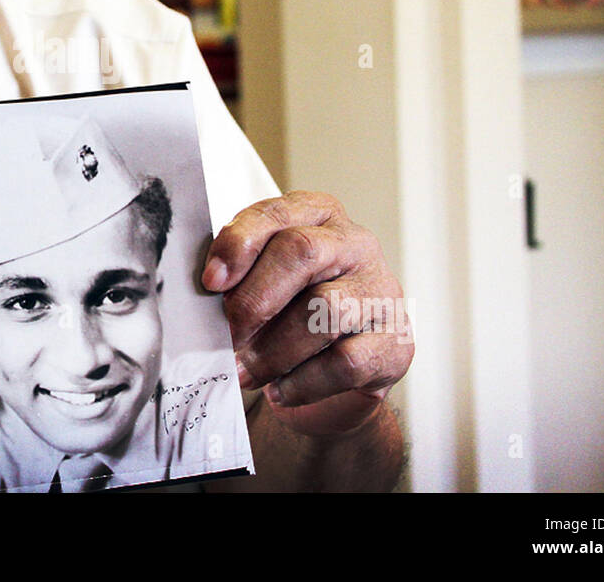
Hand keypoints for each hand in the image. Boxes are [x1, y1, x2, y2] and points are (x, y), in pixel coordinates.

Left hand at [202, 192, 412, 437]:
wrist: (335, 380)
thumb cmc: (290, 315)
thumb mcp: (263, 284)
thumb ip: (239, 276)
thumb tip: (208, 291)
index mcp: (318, 216)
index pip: (277, 214)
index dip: (240, 243)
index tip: (211, 281)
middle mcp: (355, 245)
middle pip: (301, 252)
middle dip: (254, 299)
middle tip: (227, 335)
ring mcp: (381, 292)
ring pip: (325, 310)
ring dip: (274, 349)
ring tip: (246, 372)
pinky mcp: (395, 343)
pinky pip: (346, 361)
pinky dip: (303, 382)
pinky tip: (280, 390)